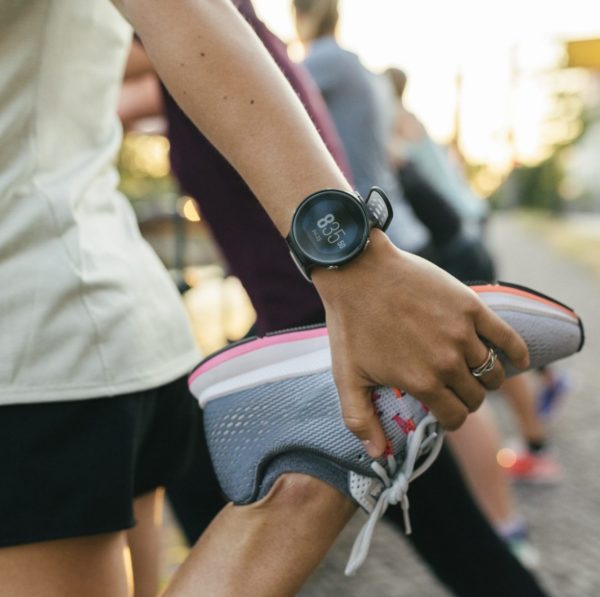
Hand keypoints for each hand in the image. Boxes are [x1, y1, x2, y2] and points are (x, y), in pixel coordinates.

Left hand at [313, 231, 528, 457]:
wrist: (358, 271)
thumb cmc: (350, 324)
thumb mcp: (347, 377)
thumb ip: (360, 420)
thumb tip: (377, 455)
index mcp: (422, 382)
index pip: (455, 417)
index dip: (450, 418)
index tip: (443, 411)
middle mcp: (448, 362)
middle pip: (476, 396)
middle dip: (466, 399)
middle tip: (453, 389)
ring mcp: (463, 333)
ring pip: (492, 372)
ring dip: (486, 378)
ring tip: (472, 372)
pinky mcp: (471, 307)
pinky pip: (508, 338)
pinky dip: (517, 353)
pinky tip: (517, 360)